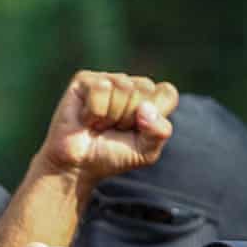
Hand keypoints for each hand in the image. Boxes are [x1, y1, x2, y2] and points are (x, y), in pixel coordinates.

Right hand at [37, 71, 177, 184]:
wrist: (79, 166)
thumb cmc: (113, 156)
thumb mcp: (146, 152)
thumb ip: (159, 132)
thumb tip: (145, 108)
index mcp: (149, 98)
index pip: (167, 93)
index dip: (154, 116)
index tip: (137, 131)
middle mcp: (130, 84)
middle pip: (145, 90)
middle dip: (130, 119)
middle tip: (114, 130)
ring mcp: (108, 80)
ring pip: (123, 88)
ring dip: (111, 116)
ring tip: (100, 125)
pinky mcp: (84, 80)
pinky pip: (101, 89)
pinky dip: (94, 112)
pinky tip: (86, 119)